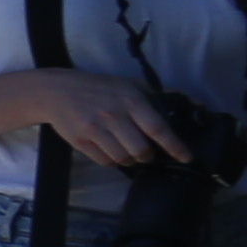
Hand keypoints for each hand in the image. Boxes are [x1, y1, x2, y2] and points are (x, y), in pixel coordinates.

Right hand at [29, 69, 196, 172]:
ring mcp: (96, 130)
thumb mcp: (128, 85)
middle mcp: (114, 115)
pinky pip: (105, 161)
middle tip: (146, 152)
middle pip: (141, 150)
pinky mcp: (81, 141)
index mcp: (130, 100)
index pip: (157, 128)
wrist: (57, 91)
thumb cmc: (99, 88)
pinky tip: (111, 151)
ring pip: (123, 159)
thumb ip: (154, 97)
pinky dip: (112, 161)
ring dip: (129, 159)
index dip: (174, 145)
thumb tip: (189, 106)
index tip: (186, 157)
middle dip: (147, 155)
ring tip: (127, 152)